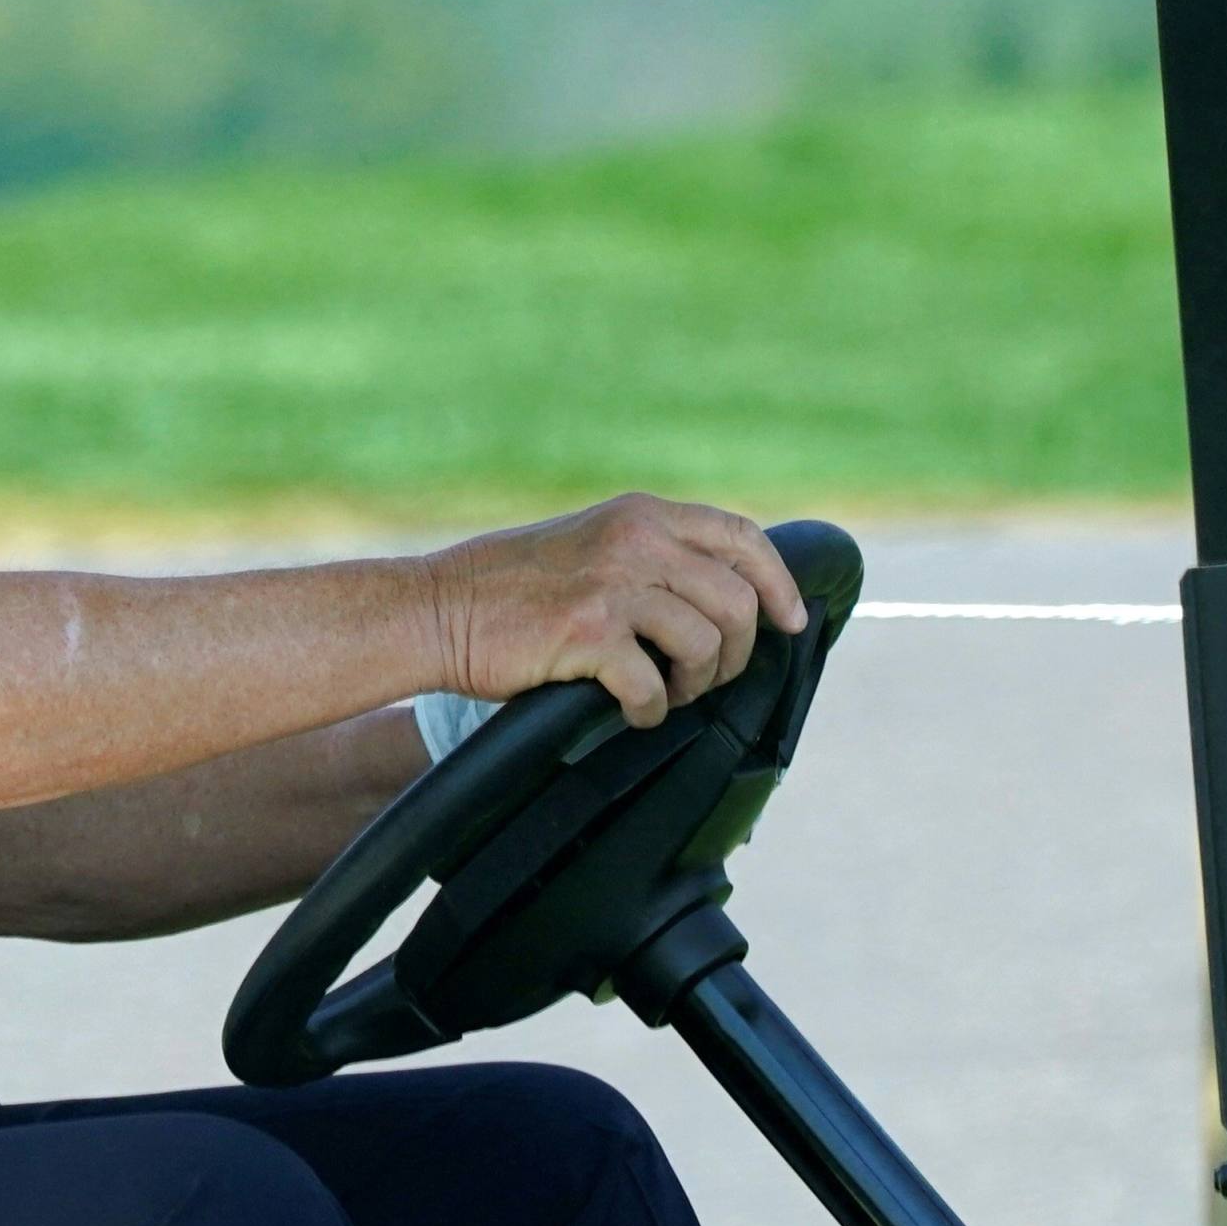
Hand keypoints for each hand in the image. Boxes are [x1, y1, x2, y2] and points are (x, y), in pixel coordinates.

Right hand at [421, 495, 808, 729]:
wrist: (436, 610)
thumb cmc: (508, 590)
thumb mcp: (589, 545)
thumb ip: (647, 556)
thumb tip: (716, 600)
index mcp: (641, 515)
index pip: (741, 537)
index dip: (777, 583)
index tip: (790, 622)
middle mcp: (635, 539)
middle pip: (736, 600)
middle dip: (734, 653)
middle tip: (701, 679)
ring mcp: (613, 583)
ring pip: (707, 642)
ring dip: (695, 683)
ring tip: (665, 693)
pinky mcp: (588, 631)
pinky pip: (653, 684)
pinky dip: (648, 709)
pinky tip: (626, 710)